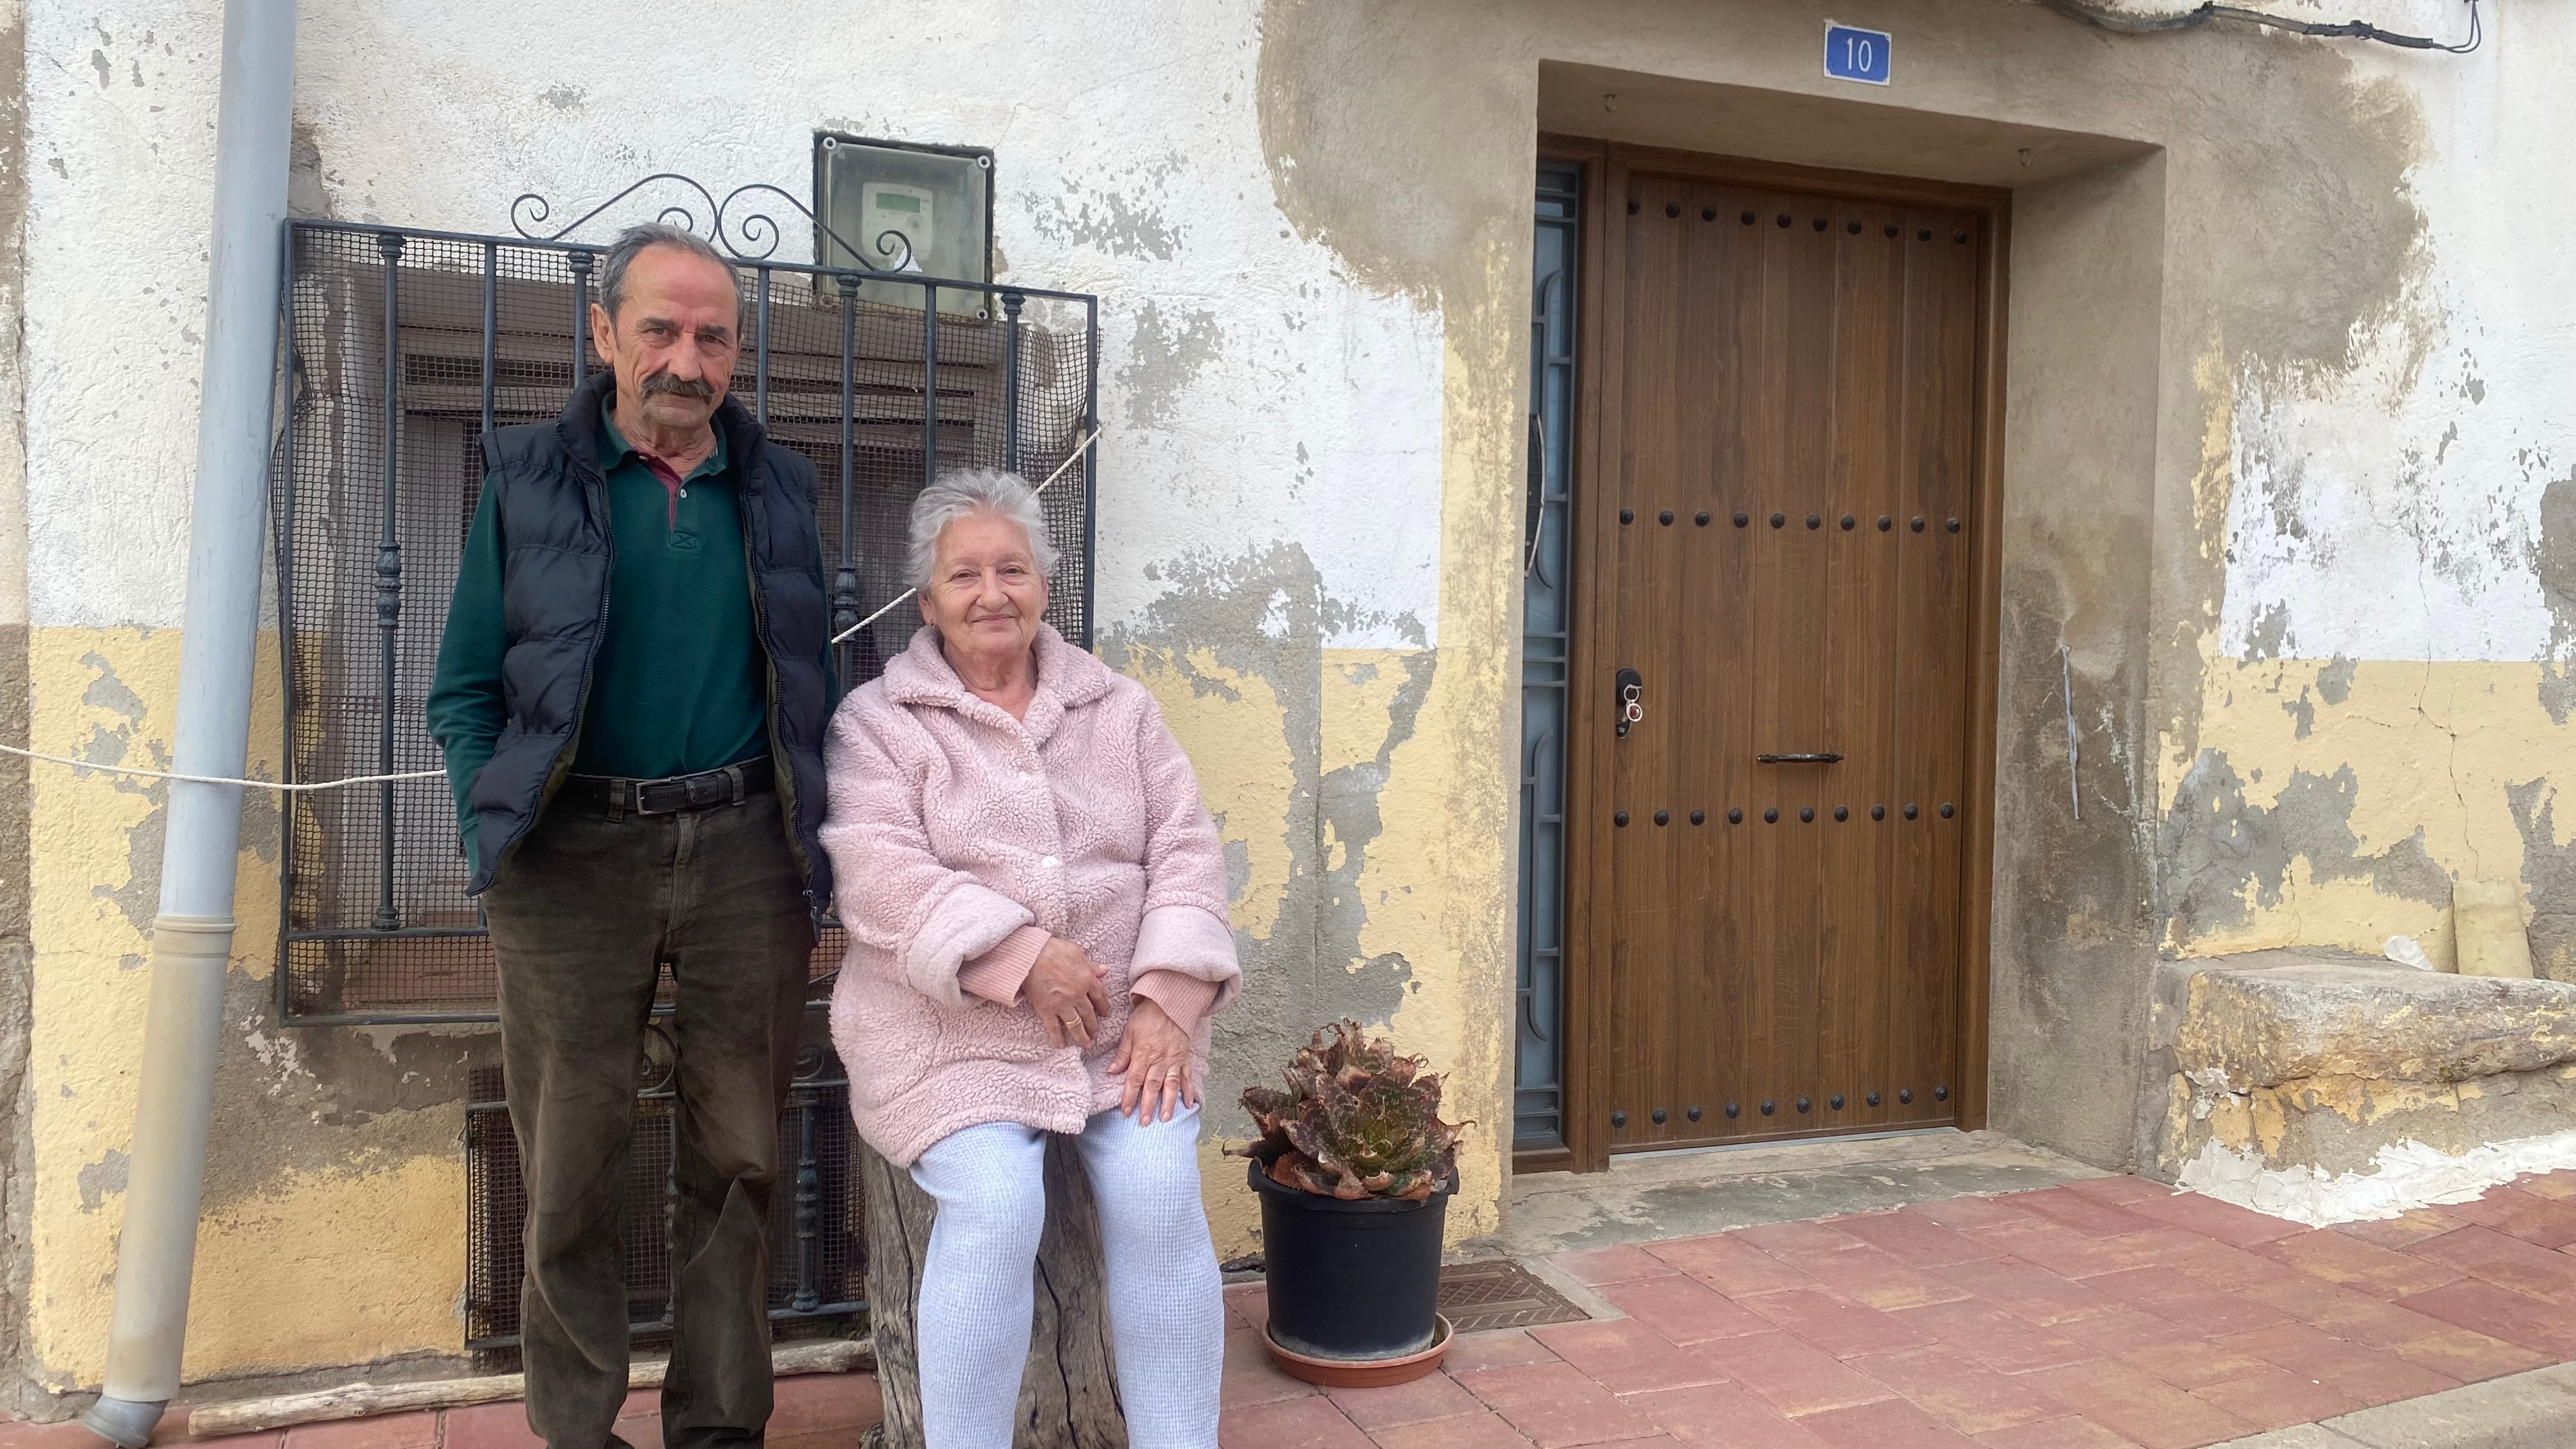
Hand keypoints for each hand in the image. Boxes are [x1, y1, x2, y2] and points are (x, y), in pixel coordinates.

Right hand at [1026, 936, 1109, 1048]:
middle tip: (1095, 1034)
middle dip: (1093, 1026)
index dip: (1104, 1008)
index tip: (1105, 1014)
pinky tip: (1060, 1045)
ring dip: (1081, 1037)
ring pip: (1076, 1025)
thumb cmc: (1054, 950)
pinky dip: (1057, 1038)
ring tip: (1085, 1044)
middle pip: (1089, 1015)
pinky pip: (1054, 1028)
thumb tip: (1105, 970)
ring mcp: (1062, 1005)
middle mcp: (1077, 995)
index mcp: (1087, 980)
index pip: (1100, 998)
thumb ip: (1091, 965)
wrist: (1031, 955)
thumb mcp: (1078, 953)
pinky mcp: (1046, 1010)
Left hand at [1112, 997, 1196, 1121]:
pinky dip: (1188, 1090)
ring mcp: (1174, 1059)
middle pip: (1152, 1086)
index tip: (1126, 1111)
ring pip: (1170, 1085)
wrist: (1171, 1002)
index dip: (1129, 1097)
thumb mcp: (1130, 1031)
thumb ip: (1123, 1054)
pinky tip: (1189, 1104)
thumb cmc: (1148, 1015)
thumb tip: (1111, 1072)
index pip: (1134, 1079)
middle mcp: (1159, 1059)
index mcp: (1143, 1053)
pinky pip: (1187, 1076)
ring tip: (1165, 1118)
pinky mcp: (1185, 1057)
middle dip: (1147, 1106)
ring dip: (1168, 1103)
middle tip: (1144, 1122)